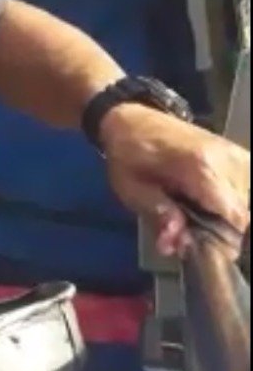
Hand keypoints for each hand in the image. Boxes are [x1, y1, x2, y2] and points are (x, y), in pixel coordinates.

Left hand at [99, 103, 250, 255]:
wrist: (133, 120)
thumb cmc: (129, 155)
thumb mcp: (131, 188)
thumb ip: (158, 214)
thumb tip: (174, 244)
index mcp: (201, 168)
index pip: (236, 217)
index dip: (225, 241)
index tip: (205, 250)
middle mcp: (229, 160)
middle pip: (246, 213)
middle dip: (225, 232)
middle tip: (195, 233)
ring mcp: (240, 155)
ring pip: (249, 203)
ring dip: (231, 218)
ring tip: (203, 217)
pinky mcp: (242, 155)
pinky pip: (249, 188)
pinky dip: (237, 204)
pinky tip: (215, 206)